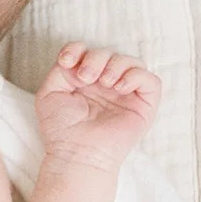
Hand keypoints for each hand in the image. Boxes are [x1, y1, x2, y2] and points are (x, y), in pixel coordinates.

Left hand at [34, 43, 160, 168]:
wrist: (76, 152)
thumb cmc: (61, 129)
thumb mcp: (50, 92)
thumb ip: (60, 69)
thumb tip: (77, 58)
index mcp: (86, 81)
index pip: (87, 52)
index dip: (78, 49)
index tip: (66, 61)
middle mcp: (106, 85)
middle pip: (109, 54)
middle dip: (96, 59)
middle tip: (85, 78)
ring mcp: (126, 95)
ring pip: (132, 62)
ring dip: (115, 65)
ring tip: (103, 83)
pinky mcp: (144, 106)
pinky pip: (151, 80)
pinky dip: (135, 76)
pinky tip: (119, 88)